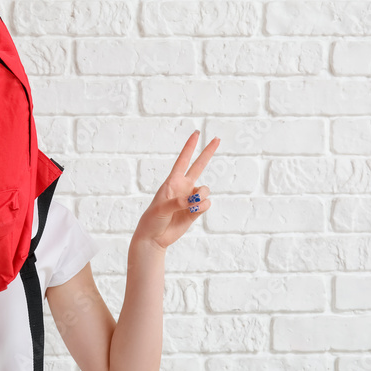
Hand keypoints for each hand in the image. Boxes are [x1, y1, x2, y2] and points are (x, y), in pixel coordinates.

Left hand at [132, 130, 219, 252]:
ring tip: (192, 205)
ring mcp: (190, 198)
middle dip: (207, 153)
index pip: (183, 160)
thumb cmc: (152, 220)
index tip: (196, 133)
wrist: (155, 237)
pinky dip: (202, 207)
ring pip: (205, 190)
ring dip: (202, 196)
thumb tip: (193, 200)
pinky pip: (206, 204)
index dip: (190, 147)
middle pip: (198, 166)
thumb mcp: (161, 209)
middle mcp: (183, 187)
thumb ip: (177, 202)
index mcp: (172, 182)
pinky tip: (193, 212)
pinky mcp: (196, 211)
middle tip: (217, 138)